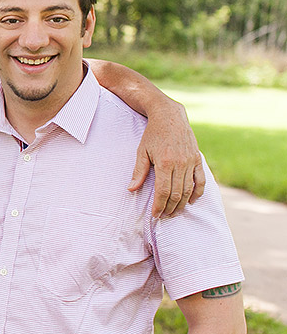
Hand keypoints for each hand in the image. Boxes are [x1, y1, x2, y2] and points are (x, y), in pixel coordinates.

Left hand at [128, 102, 204, 216]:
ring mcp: (191, 162)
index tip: (155, 214)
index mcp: (165, 162)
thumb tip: (131, 189)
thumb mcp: (142, 151)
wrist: (170, 117)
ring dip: (182, 204)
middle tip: (164, 216)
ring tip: (174, 212)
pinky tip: (191, 201)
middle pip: (177, 193)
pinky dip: (197, 193)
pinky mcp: (197, 160)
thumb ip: (138, 172)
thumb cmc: (152, 134)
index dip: (159, 205)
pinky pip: (201, 180)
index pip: (163, 191)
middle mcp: (181, 164)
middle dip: (170, 208)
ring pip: (189, 190)